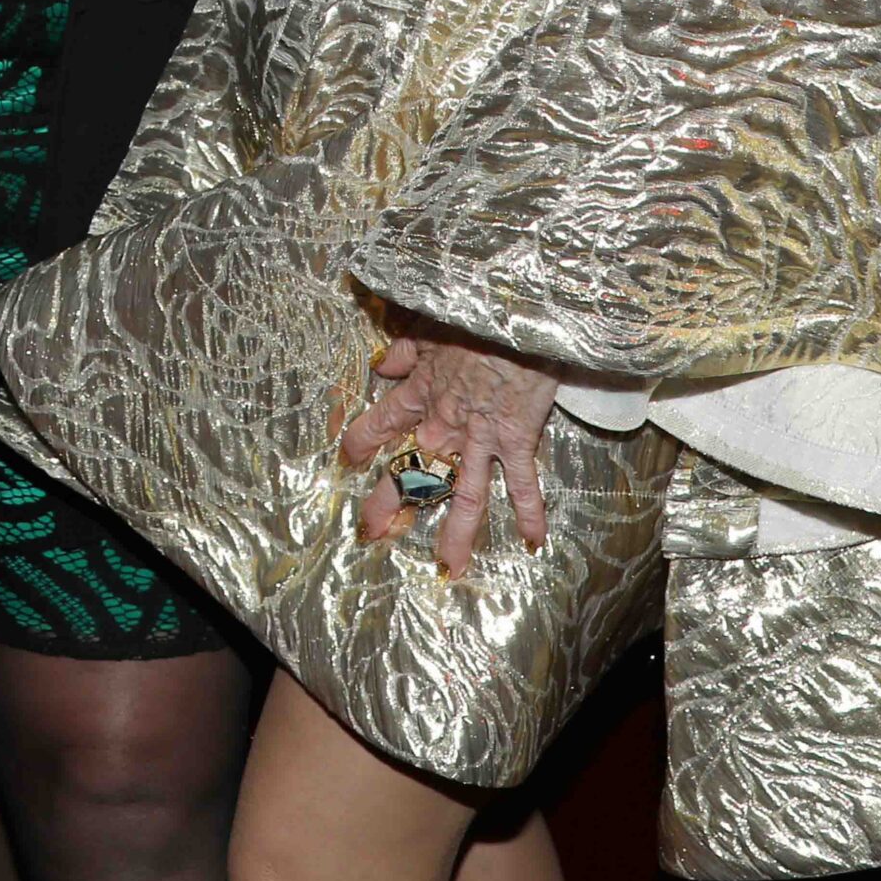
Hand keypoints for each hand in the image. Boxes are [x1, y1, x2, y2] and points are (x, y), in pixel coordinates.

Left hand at [339, 333, 559, 577]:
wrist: (510, 313)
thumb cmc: (469, 312)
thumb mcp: (428, 325)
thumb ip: (404, 350)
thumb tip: (380, 365)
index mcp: (420, 393)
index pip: (380, 424)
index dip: (360, 443)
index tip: (348, 459)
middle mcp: (443, 425)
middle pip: (411, 473)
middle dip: (389, 504)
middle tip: (372, 533)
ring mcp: (479, 437)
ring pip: (464, 495)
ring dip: (456, 534)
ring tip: (449, 568)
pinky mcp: (515, 439)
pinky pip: (521, 482)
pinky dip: (529, 511)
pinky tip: (533, 540)